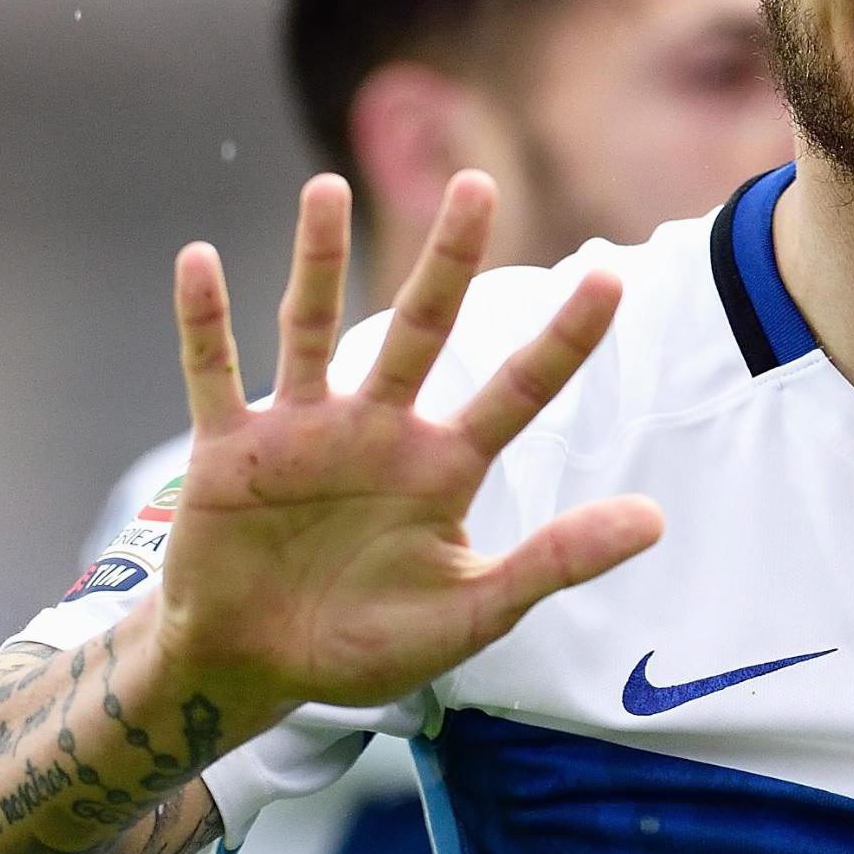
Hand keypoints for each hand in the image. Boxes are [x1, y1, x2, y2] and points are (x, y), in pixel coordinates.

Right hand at [151, 171, 662, 720]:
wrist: (253, 669)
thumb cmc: (366, 643)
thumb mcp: (470, 612)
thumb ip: (554, 562)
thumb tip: (654, 519)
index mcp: (443, 465)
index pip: (519, 390)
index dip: (564, 339)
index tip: (611, 276)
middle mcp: (378, 429)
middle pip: (422, 328)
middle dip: (449, 259)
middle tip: (478, 184)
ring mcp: (302, 431)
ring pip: (312, 327)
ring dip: (318, 260)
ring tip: (328, 188)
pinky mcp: (229, 449)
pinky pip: (214, 372)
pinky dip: (204, 321)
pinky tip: (198, 260)